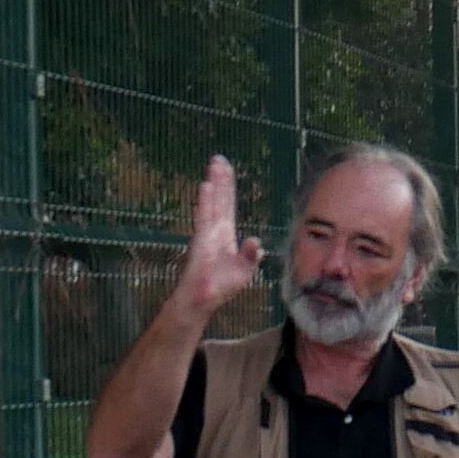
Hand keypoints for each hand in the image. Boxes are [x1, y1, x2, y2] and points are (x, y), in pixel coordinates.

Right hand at [174, 156, 264, 313]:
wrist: (203, 300)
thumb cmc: (222, 287)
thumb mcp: (244, 272)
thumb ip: (251, 256)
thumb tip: (257, 242)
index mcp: (225, 234)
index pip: (227, 205)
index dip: (228, 188)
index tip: (226, 169)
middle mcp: (215, 230)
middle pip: (219, 199)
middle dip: (220, 179)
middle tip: (219, 158)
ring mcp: (207, 234)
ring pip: (212, 204)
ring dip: (214, 184)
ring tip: (215, 164)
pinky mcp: (201, 241)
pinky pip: (204, 218)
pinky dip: (206, 203)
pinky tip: (206, 187)